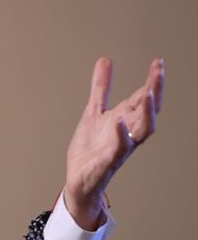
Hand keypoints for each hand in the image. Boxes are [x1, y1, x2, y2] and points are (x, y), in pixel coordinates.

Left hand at [64, 57, 164, 229]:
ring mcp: (120, 147)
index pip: (144, 97)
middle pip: (149, 110)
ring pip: (142, 130)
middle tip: (159, 71)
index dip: (153, 80)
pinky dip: (121, 135)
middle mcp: (128, 132)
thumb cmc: (91, 148)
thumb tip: (106, 60)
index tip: (159, 62)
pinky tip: (119, 121)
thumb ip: (101, 88)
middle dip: (156, 90)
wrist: (79, 179)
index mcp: (126, 119)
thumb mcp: (93, 111)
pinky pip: (119, 149)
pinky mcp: (108, 161)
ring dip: (146, 112)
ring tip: (148, 92)